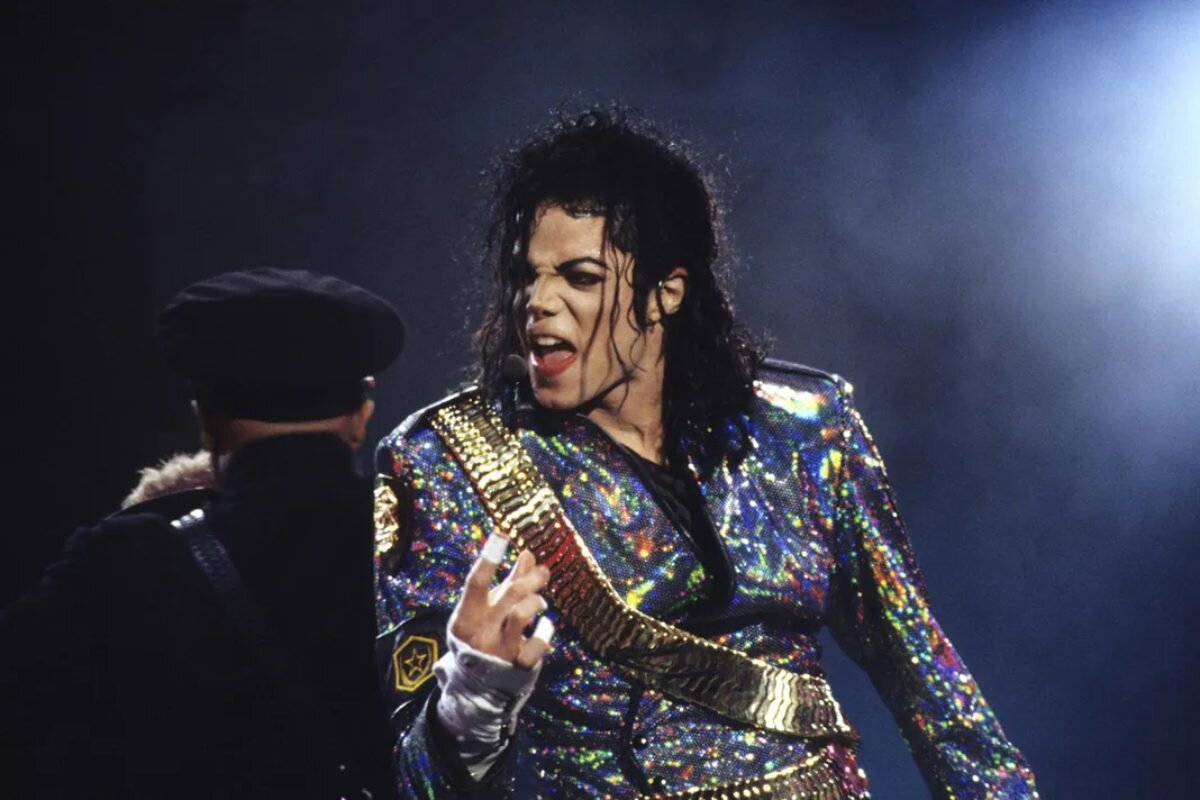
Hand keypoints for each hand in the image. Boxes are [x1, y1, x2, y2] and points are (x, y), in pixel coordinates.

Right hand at [449, 535, 551, 669]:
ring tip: (540, 601)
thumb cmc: (483, 636)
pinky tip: (546, 626)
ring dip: (535, 601)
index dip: (489, 557)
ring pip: (522, 615)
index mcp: (467, 616)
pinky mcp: (518, 666)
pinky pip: (537, 644)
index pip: (476, 582)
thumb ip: (509, 581)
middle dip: (530, 578)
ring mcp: (500, 650)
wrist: (477, 687)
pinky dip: (545, 632)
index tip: (501, 534)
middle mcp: (481, 632)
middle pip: (509, 594)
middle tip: (543, 571)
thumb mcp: (488, 610)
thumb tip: (529, 553)